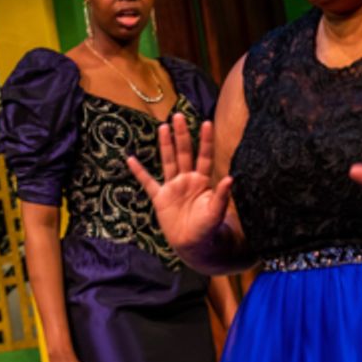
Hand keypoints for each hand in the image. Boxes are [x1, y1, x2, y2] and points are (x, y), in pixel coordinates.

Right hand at [126, 115, 232, 253]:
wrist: (194, 245)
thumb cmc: (208, 229)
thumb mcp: (216, 212)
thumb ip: (222, 196)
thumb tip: (230, 178)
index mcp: (202, 181)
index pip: (204, 156)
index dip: (205, 140)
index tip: (206, 122)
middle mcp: (187, 179)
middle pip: (184, 152)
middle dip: (182, 135)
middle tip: (179, 116)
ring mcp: (173, 187)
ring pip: (168, 161)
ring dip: (165, 145)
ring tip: (163, 127)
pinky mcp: (160, 198)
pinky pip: (148, 182)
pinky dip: (139, 172)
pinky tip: (131, 159)